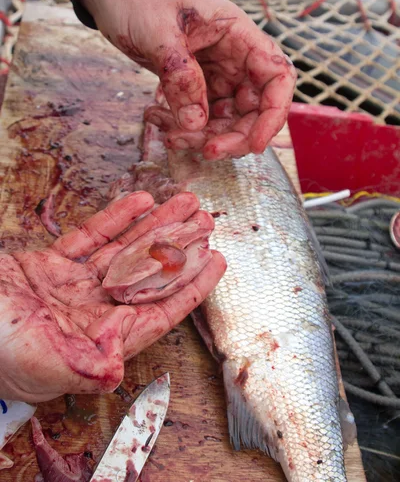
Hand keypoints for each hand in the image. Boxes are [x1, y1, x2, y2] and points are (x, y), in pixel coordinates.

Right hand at [0, 192, 224, 401]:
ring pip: (124, 250)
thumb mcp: (35, 360)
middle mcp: (92, 312)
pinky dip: (115, 218)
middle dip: (178, 247)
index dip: (190, 288)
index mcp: (97, 338)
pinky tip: (139, 201)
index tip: (217, 262)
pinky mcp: (51, 265)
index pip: (157, 312)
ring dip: (154, 226)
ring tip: (184, 203)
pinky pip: (91, 237)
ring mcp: (72, 286)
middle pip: (148, 275)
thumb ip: (78, 367)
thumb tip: (114, 373)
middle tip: (205, 222)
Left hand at [80, 0, 296, 159]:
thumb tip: (197, 123)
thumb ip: (181, 76)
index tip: (255, 144)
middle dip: (233, 135)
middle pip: (252, 108)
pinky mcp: (192, 83)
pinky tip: (155, 117)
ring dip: (202, 135)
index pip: (277, 77)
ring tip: (168, 133)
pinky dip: (181, 125)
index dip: (273, 114)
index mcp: (237, 34)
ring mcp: (214, 72)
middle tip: (205, 151)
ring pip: (224, 118)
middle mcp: (233, 56)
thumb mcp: (158, 32)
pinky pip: (197, 115)